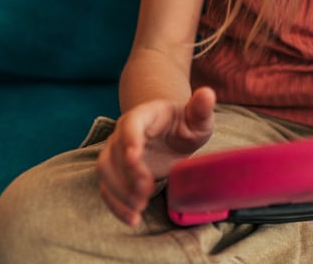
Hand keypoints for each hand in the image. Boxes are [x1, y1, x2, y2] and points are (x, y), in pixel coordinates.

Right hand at [96, 86, 215, 226]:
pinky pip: (107, 188)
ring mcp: (117, 153)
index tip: (135, 158)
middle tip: (146, 192)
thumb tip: (207, 93)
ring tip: (139, 209)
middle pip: (114, 152)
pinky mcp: (117, 173)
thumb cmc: (185, 123)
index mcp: (143, 115)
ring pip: (105, 171)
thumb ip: (201, 108)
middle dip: (127, 174)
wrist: (171, 131)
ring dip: (118, 192)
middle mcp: (123, 133)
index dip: (130, 140)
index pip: (130, 124)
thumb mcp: (198, 117)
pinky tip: (131, 219)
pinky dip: (116, 204)